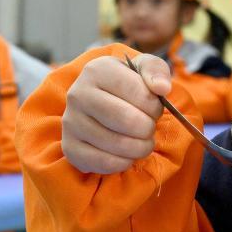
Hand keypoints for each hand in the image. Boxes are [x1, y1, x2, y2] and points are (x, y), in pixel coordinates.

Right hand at [61, 53, 168, 173]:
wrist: (99, 103)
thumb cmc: (126, 85)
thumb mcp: (142, 69)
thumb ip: (156, 71)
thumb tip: (162, 88)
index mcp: (96, 70)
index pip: (140, 93)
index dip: (155, 107)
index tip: (154, 108)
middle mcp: (78, 94)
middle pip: (128, 120)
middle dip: (148, 128)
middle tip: (148, 128)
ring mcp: (71, 121)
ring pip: (118, 144)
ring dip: (140, 148)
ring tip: (142, 141)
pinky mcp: (70, 147)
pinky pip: (105, 162)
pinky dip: (124, 162)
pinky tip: (127, 154)